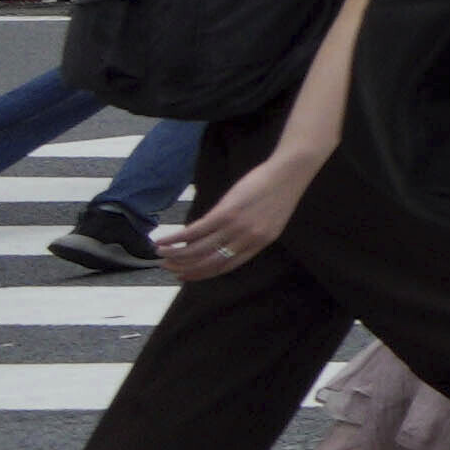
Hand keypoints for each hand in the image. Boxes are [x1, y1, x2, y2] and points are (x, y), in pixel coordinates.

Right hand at [152, 149, 314, 282]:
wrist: (289, 172)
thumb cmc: (278, 192)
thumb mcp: (268, 220)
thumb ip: (248, 233)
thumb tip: (221, 240)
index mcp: (258, 245)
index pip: (225, 267)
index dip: (202, 274)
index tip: (185, 276)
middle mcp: (246, 241)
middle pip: (208, 263)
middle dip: (185, 269)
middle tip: (167, 268)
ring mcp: (235, 228)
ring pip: (197, 250)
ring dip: (175, 256)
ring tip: (160, 256)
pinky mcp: (225, 213)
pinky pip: (194, 232)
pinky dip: (175, 239)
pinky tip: (162, 241)